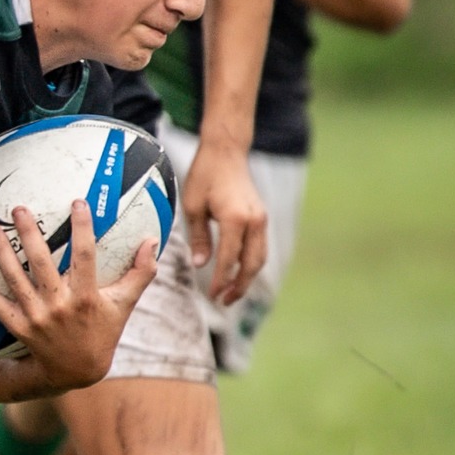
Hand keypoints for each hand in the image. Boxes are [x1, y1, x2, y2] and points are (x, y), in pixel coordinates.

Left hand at [0, 200, 160, 390]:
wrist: (75, 371)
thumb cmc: (102, 330)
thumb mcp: (124, 304)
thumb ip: (140, 273)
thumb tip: (153, 241)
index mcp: (86, 298)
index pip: (85, 257)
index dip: (82, 229)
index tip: (78, 202)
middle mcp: (59, 307)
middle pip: (41, 264)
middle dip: (28, 234)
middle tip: (18, 209)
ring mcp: (37, 318)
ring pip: (15, 280)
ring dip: (1, 253)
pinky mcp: (18, 327)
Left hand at [180, 137, 267, 304]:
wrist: (225, 153)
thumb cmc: (204, 176)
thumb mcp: (192, 207)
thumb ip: (199, 238)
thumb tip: (201, 265)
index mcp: (235, 218)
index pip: (229, 258)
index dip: (221, 280)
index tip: (212, 296)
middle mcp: (254, 221)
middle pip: (252, 264)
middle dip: (239, 286)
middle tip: (223, 302)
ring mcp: (261, 219)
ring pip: (259, 258)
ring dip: (247, 278)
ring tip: (231, 293)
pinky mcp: (261, 218)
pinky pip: (259, 247)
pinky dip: (251, 264)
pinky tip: (237, 273)